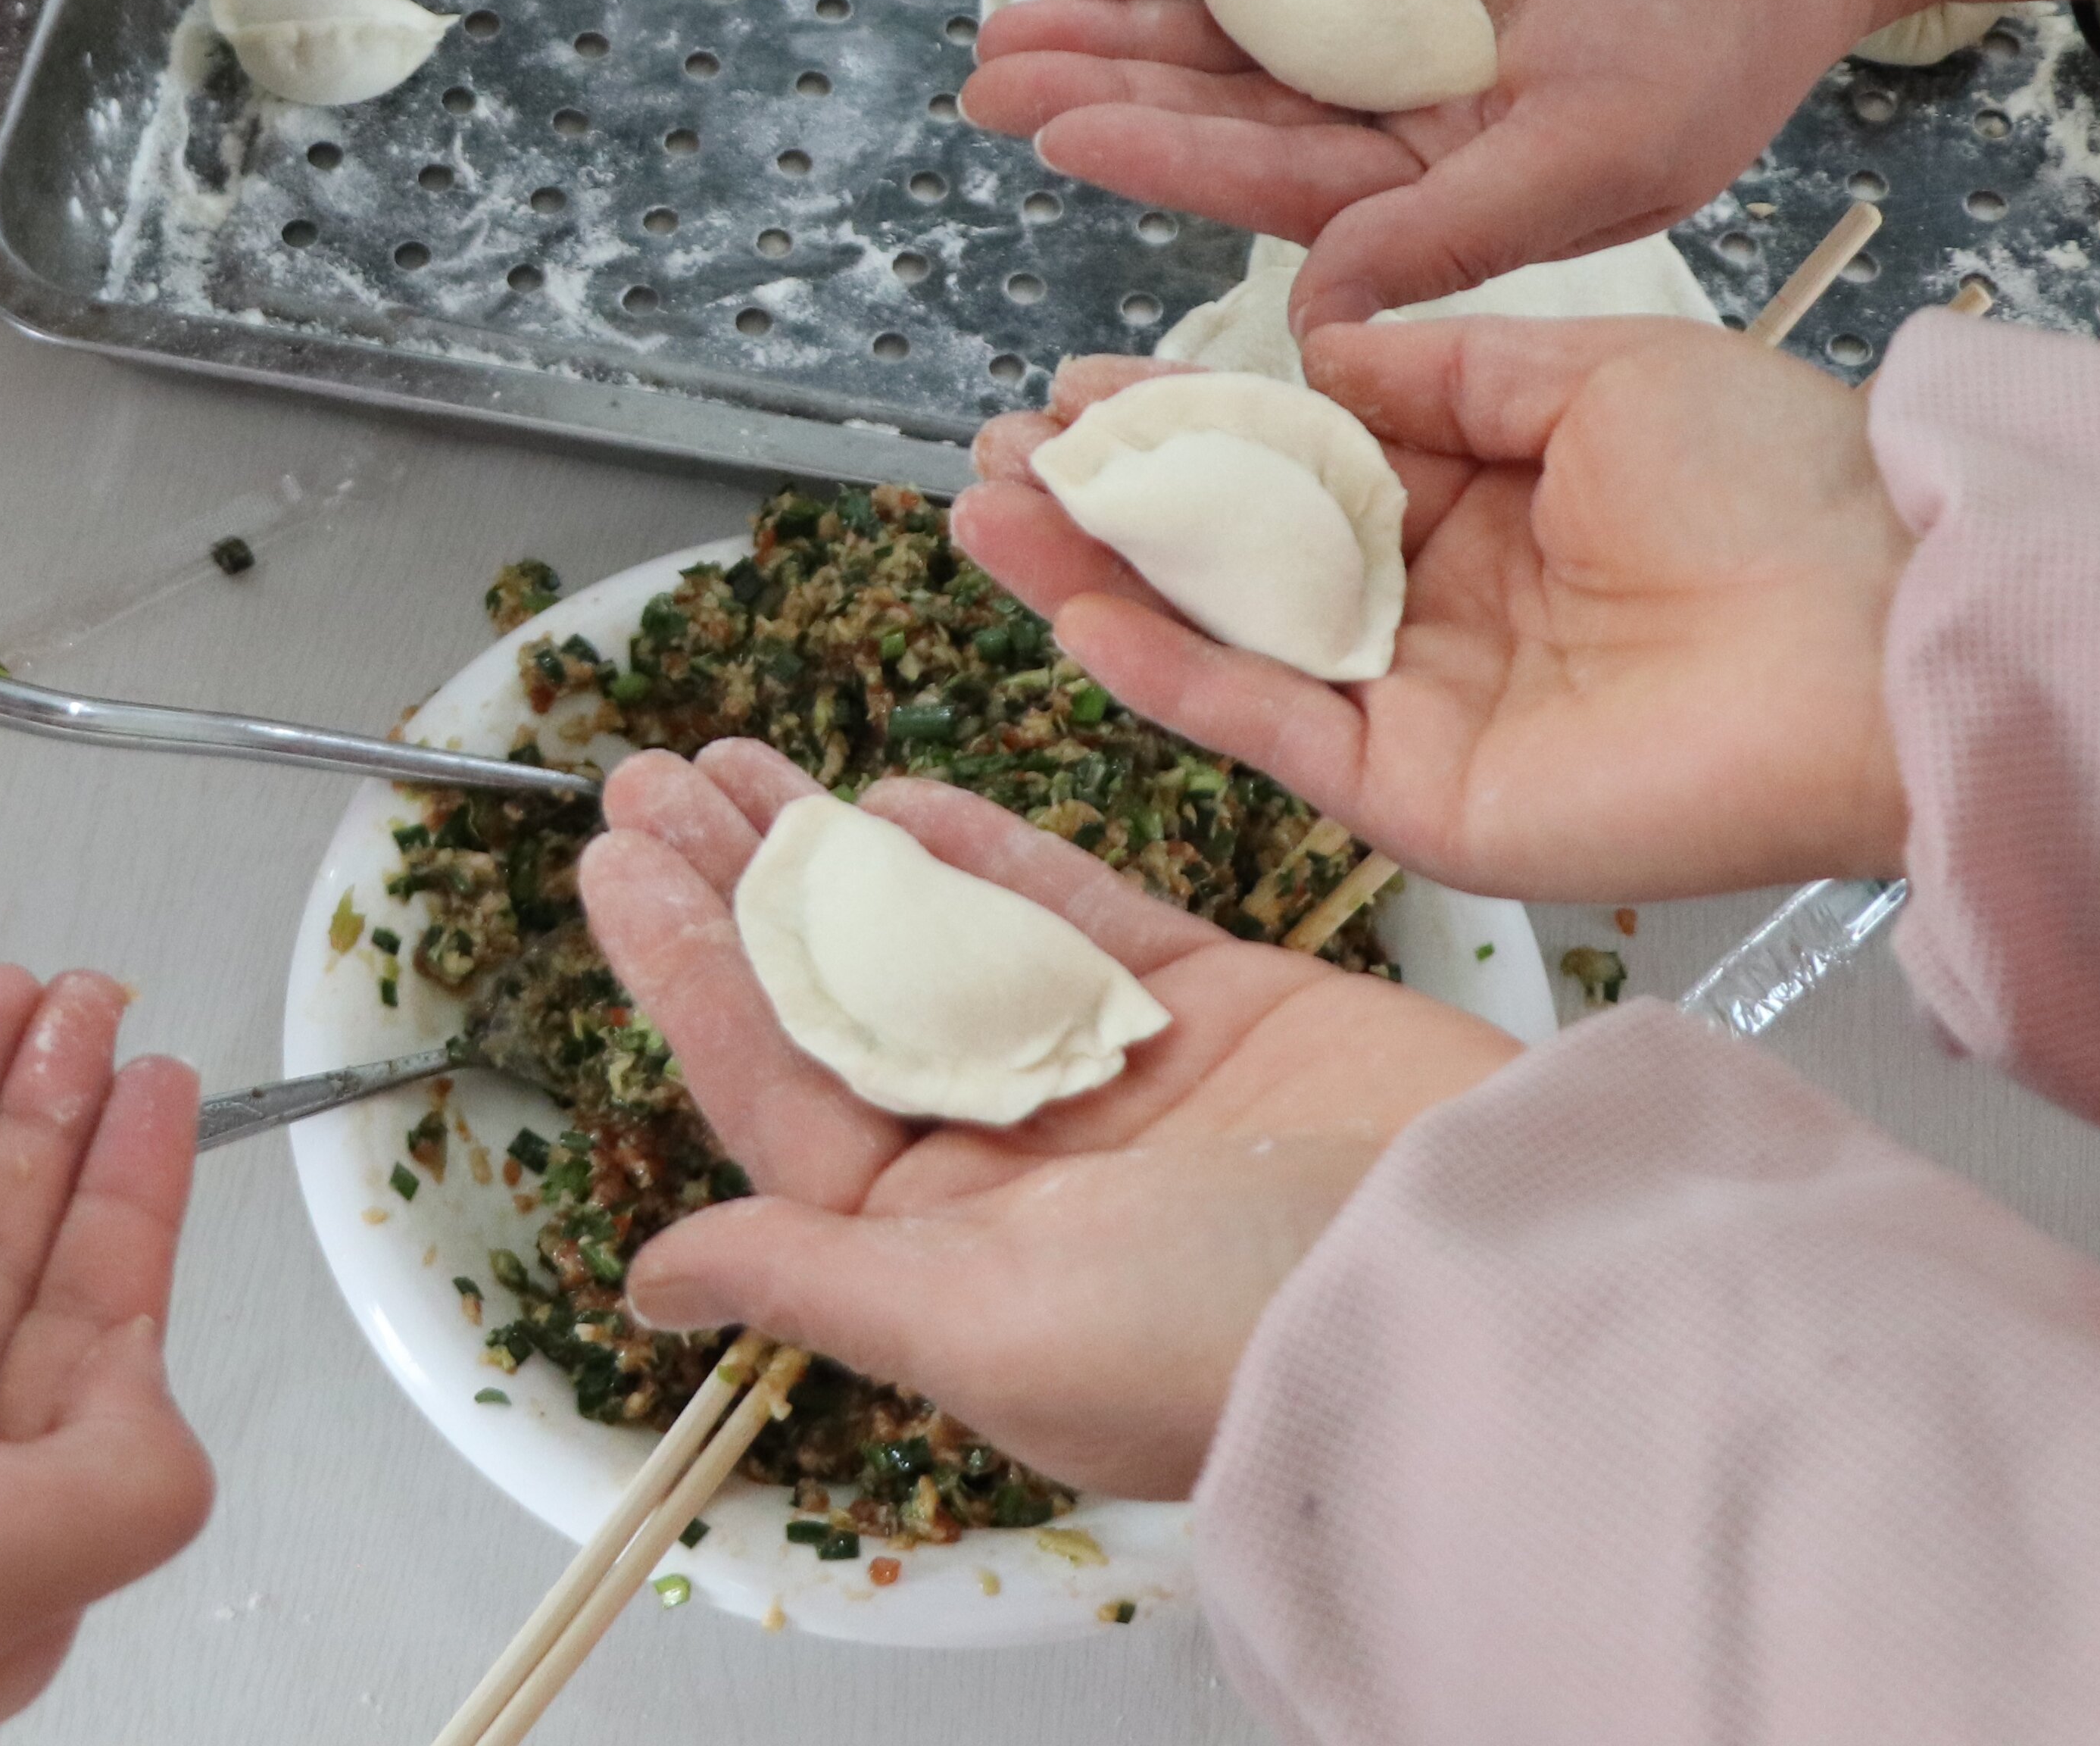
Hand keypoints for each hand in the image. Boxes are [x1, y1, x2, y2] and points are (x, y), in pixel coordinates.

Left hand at [579, 742, 1516, 1495]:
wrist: (1486, 1279)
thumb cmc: (1236, 1338)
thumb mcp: (980, 1324)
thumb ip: (810, 1281)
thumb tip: (652, 1279)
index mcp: (948, 1268)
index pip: (776, 1095)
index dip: (686, 974)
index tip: (614, 867)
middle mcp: (1023, 1180)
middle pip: (840, 1006)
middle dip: (739, 891)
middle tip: (650, 779)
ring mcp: (1120, 1089)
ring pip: (938, 945)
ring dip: (838, 854)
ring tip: (739, 761)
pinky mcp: (1220, 1012)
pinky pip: (1075, 917)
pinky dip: (991, 857)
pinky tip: (899, 796)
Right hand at [957, 328, 1914, 898]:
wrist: (1888, 634)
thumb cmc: (1786, 489)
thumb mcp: (1599, 369)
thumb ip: (1445, 365)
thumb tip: (1313, 345)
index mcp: (1489, 507)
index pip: (1294, 466)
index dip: (1184, 426)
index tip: (1081, 386)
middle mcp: (1442, 614)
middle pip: (1233, 559)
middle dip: (1107, 507)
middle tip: (996, 456)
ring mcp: (1423, 713)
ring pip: (1224, 645)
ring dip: (1094, 586)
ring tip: (986, 516)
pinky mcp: (1424, 803)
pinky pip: (1268, 735)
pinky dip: (1168, 677)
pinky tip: (1079, 613)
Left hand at [965, 0, 2099, 329]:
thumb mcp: (1609, 135)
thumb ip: (1462, 228)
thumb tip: (1322, 318)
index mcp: (1474, 199)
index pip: (1286, 198)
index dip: (1167, 166)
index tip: (1055, 137)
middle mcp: (1430, 129)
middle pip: (1235, 124)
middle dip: (1111, 103)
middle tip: (982, 89)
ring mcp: (1411, 28)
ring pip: (1232, 42)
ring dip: (1118, 34)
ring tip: (1000, 24)